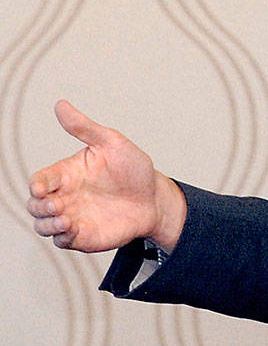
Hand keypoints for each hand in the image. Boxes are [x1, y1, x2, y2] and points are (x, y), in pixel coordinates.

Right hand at [27, 100, 185, 252]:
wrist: (155, 198)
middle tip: (58, 205)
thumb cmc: (133, 169)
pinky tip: (74, 229)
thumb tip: (61, 104)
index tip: (43, 188)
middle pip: (35, 205)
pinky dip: (62, 237)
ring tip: (65, 219)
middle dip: (40, 207)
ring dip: (47, 224)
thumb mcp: (112, 143)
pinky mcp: (83, 235)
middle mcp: (65, 196)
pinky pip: (62, 241)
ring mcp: (72, 217)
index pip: (40, 180)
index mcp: (67, 174)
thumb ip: (85, 127)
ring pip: (43, 225)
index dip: (37, 184)